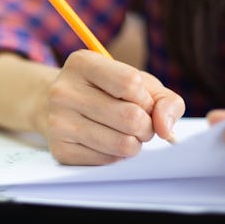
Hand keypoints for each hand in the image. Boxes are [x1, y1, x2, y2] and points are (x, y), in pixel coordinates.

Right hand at [42, 50, 184, 164]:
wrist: (63, 109)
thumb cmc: (108, 93)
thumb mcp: (138, 83)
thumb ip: (164, 101)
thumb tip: (165, 129)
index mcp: (82, 62)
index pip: (130, 82)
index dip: (146, 98)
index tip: (142, 101)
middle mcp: (63, 91)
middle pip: (130, 117)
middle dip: (147, 126)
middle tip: (140, 124)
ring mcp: (58, 122)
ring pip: (122, 144)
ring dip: (135, 143)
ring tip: (126, 134)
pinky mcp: (60, 150)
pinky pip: (109, 161)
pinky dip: (118, 155)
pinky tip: (108, 143)